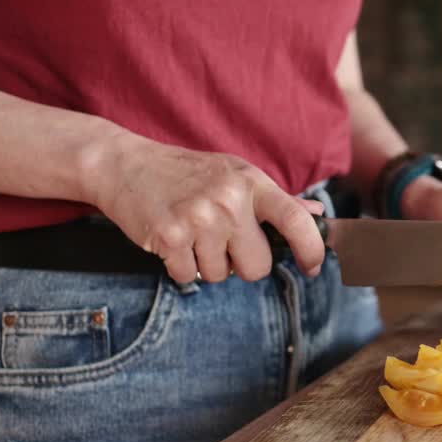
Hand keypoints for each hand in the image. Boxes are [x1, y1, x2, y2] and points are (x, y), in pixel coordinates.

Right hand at [85, 133, 325, 283]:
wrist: (125, 164)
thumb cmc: (186, 172)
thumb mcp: (235, 174)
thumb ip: (277, 200)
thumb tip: (317, 214)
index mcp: (251, 182)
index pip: (295, 219)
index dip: (311, 248)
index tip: (313, 266)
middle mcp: (229, 200)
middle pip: (258, 267)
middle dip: (242, 265)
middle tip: (223, 242)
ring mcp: (199, 218)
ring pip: (221, 275)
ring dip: (207, 264)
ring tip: (193, 234)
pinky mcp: (170, 236)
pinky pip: (188, 276)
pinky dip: (181, 267)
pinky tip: (173, 241)